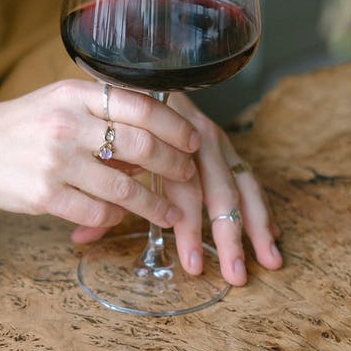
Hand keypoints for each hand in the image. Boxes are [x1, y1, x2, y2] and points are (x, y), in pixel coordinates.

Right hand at [0, 79, 200, 238]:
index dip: (175, 126)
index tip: (194, 139)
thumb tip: (152, 143)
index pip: (141, 105)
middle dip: (174, 166)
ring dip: (156, 205)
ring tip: (172, 212)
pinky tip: (121, 217)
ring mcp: (56, 161)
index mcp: (73, 93)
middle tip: (188, 177)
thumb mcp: (56, 104)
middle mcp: (67, 124)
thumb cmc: (16, 128)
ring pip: (125, 188)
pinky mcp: (44, 195)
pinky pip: (98, 213)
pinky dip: (116, 218)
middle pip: (141, 146)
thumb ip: (100, 115)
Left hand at [71, 92, 283, 284]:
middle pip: (219, 188)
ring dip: (256, 224)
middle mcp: (196, 135)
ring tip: (270, 260)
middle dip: (229, 234)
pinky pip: (247, 176)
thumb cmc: (111, 124)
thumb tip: (79, 238)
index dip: (189, 228)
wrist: (129, 75)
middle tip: (234, 274)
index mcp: (165, 138)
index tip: (192, 265)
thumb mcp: (103, 156)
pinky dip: (260, 205)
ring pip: (241, 183)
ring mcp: (214, 139)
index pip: (184, 187)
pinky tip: (271, 233)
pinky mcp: (224, 144)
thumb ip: (99, 195)